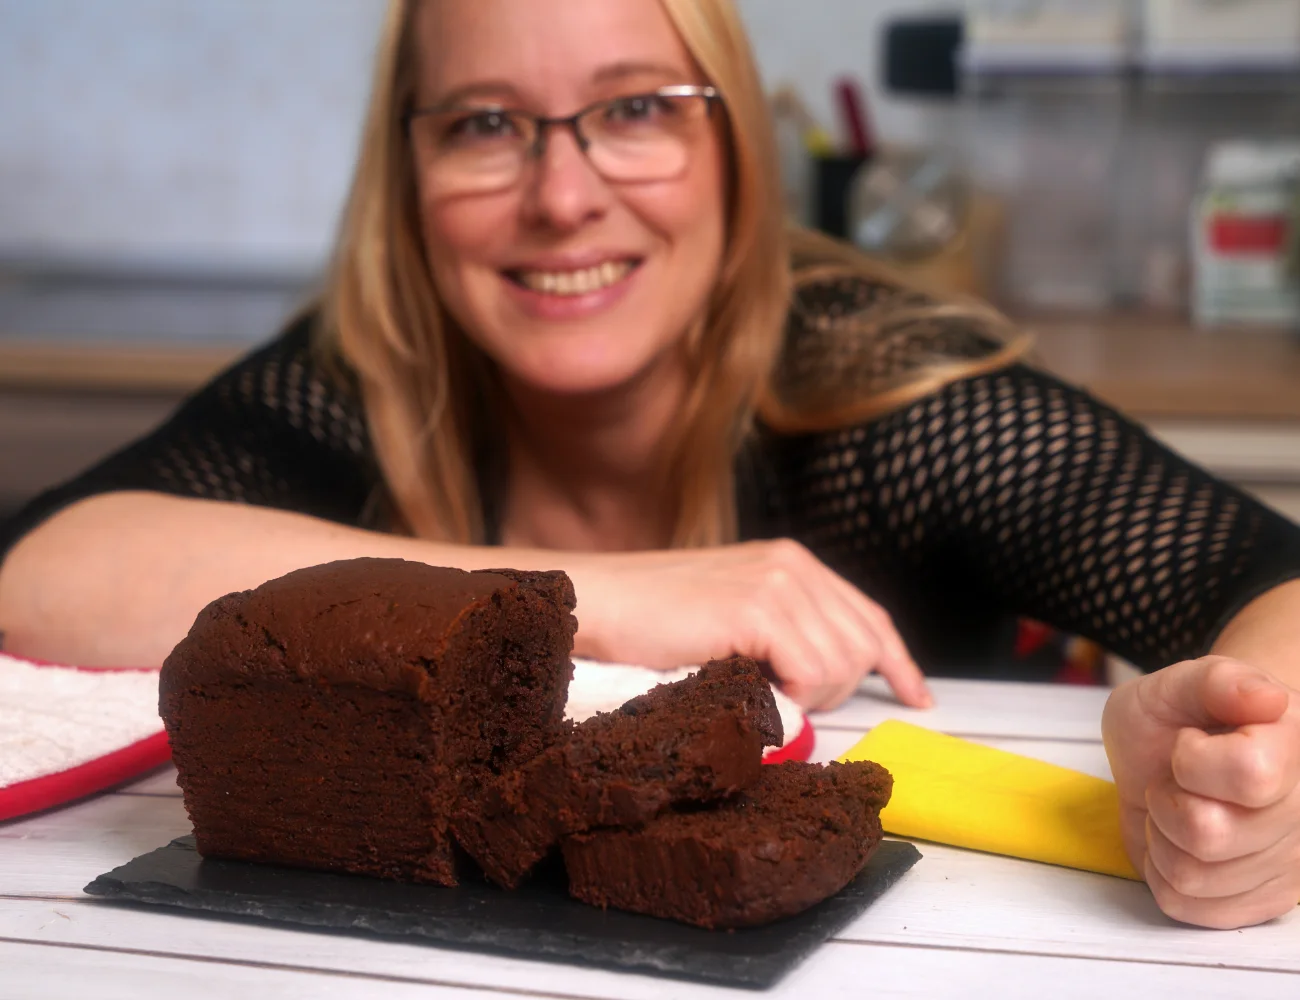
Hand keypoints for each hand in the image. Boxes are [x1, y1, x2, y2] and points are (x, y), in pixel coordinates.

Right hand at [568, 538, 930, 711]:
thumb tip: (822, 683)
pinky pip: (811, 674)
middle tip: (785, 696)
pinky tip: (751, 684)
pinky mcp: (759, 609)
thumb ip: (783, 634)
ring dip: (806, 695)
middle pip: (865, 647)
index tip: (916, 697)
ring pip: (842, 667)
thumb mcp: (733, 615)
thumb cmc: (652, 622)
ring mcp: (779, 583)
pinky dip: (789, 696)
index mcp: (793, 562)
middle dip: (837, 689)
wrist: (601, 604)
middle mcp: (795, 565)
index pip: (870, 616)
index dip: (898, 662)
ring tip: (755, 686)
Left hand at [1102, 656, 1299, 928]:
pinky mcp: (1263, 901)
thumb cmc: (1180, 720)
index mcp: (1295, 748)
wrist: (1177, 758)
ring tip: (1181, 807)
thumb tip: (1267, 699)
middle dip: (1168, 800)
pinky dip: (1163, 872)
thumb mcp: (1180, 684)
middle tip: (1178, 779)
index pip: (1249, 774)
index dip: (1192, 760)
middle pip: (1210, 834)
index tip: (1188, 742)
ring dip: (1163, 837)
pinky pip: (1187, 905)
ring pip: (1193, 876)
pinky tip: (1180, 841)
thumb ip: (1218, 682)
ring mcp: (1290, 864)